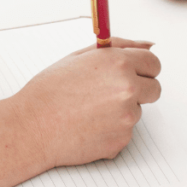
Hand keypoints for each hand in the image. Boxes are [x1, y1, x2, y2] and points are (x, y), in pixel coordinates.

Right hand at [12, 38, 160, 167]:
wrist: (32, 126)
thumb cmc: (49, 92)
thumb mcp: (79, 57)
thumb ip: (118, 48)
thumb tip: (147, 46)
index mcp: (118, 63)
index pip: (153, 64)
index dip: (143, 69)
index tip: (135, 73)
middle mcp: (128, 88)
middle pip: (154, 89)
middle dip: (139, 90)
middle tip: (111, 94)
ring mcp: (127, 117)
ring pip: (137, 112)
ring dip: (121, 111)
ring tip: (89, 111)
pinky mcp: (122, 140)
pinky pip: (125, 132)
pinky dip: (112, 130)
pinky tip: (88, 126)